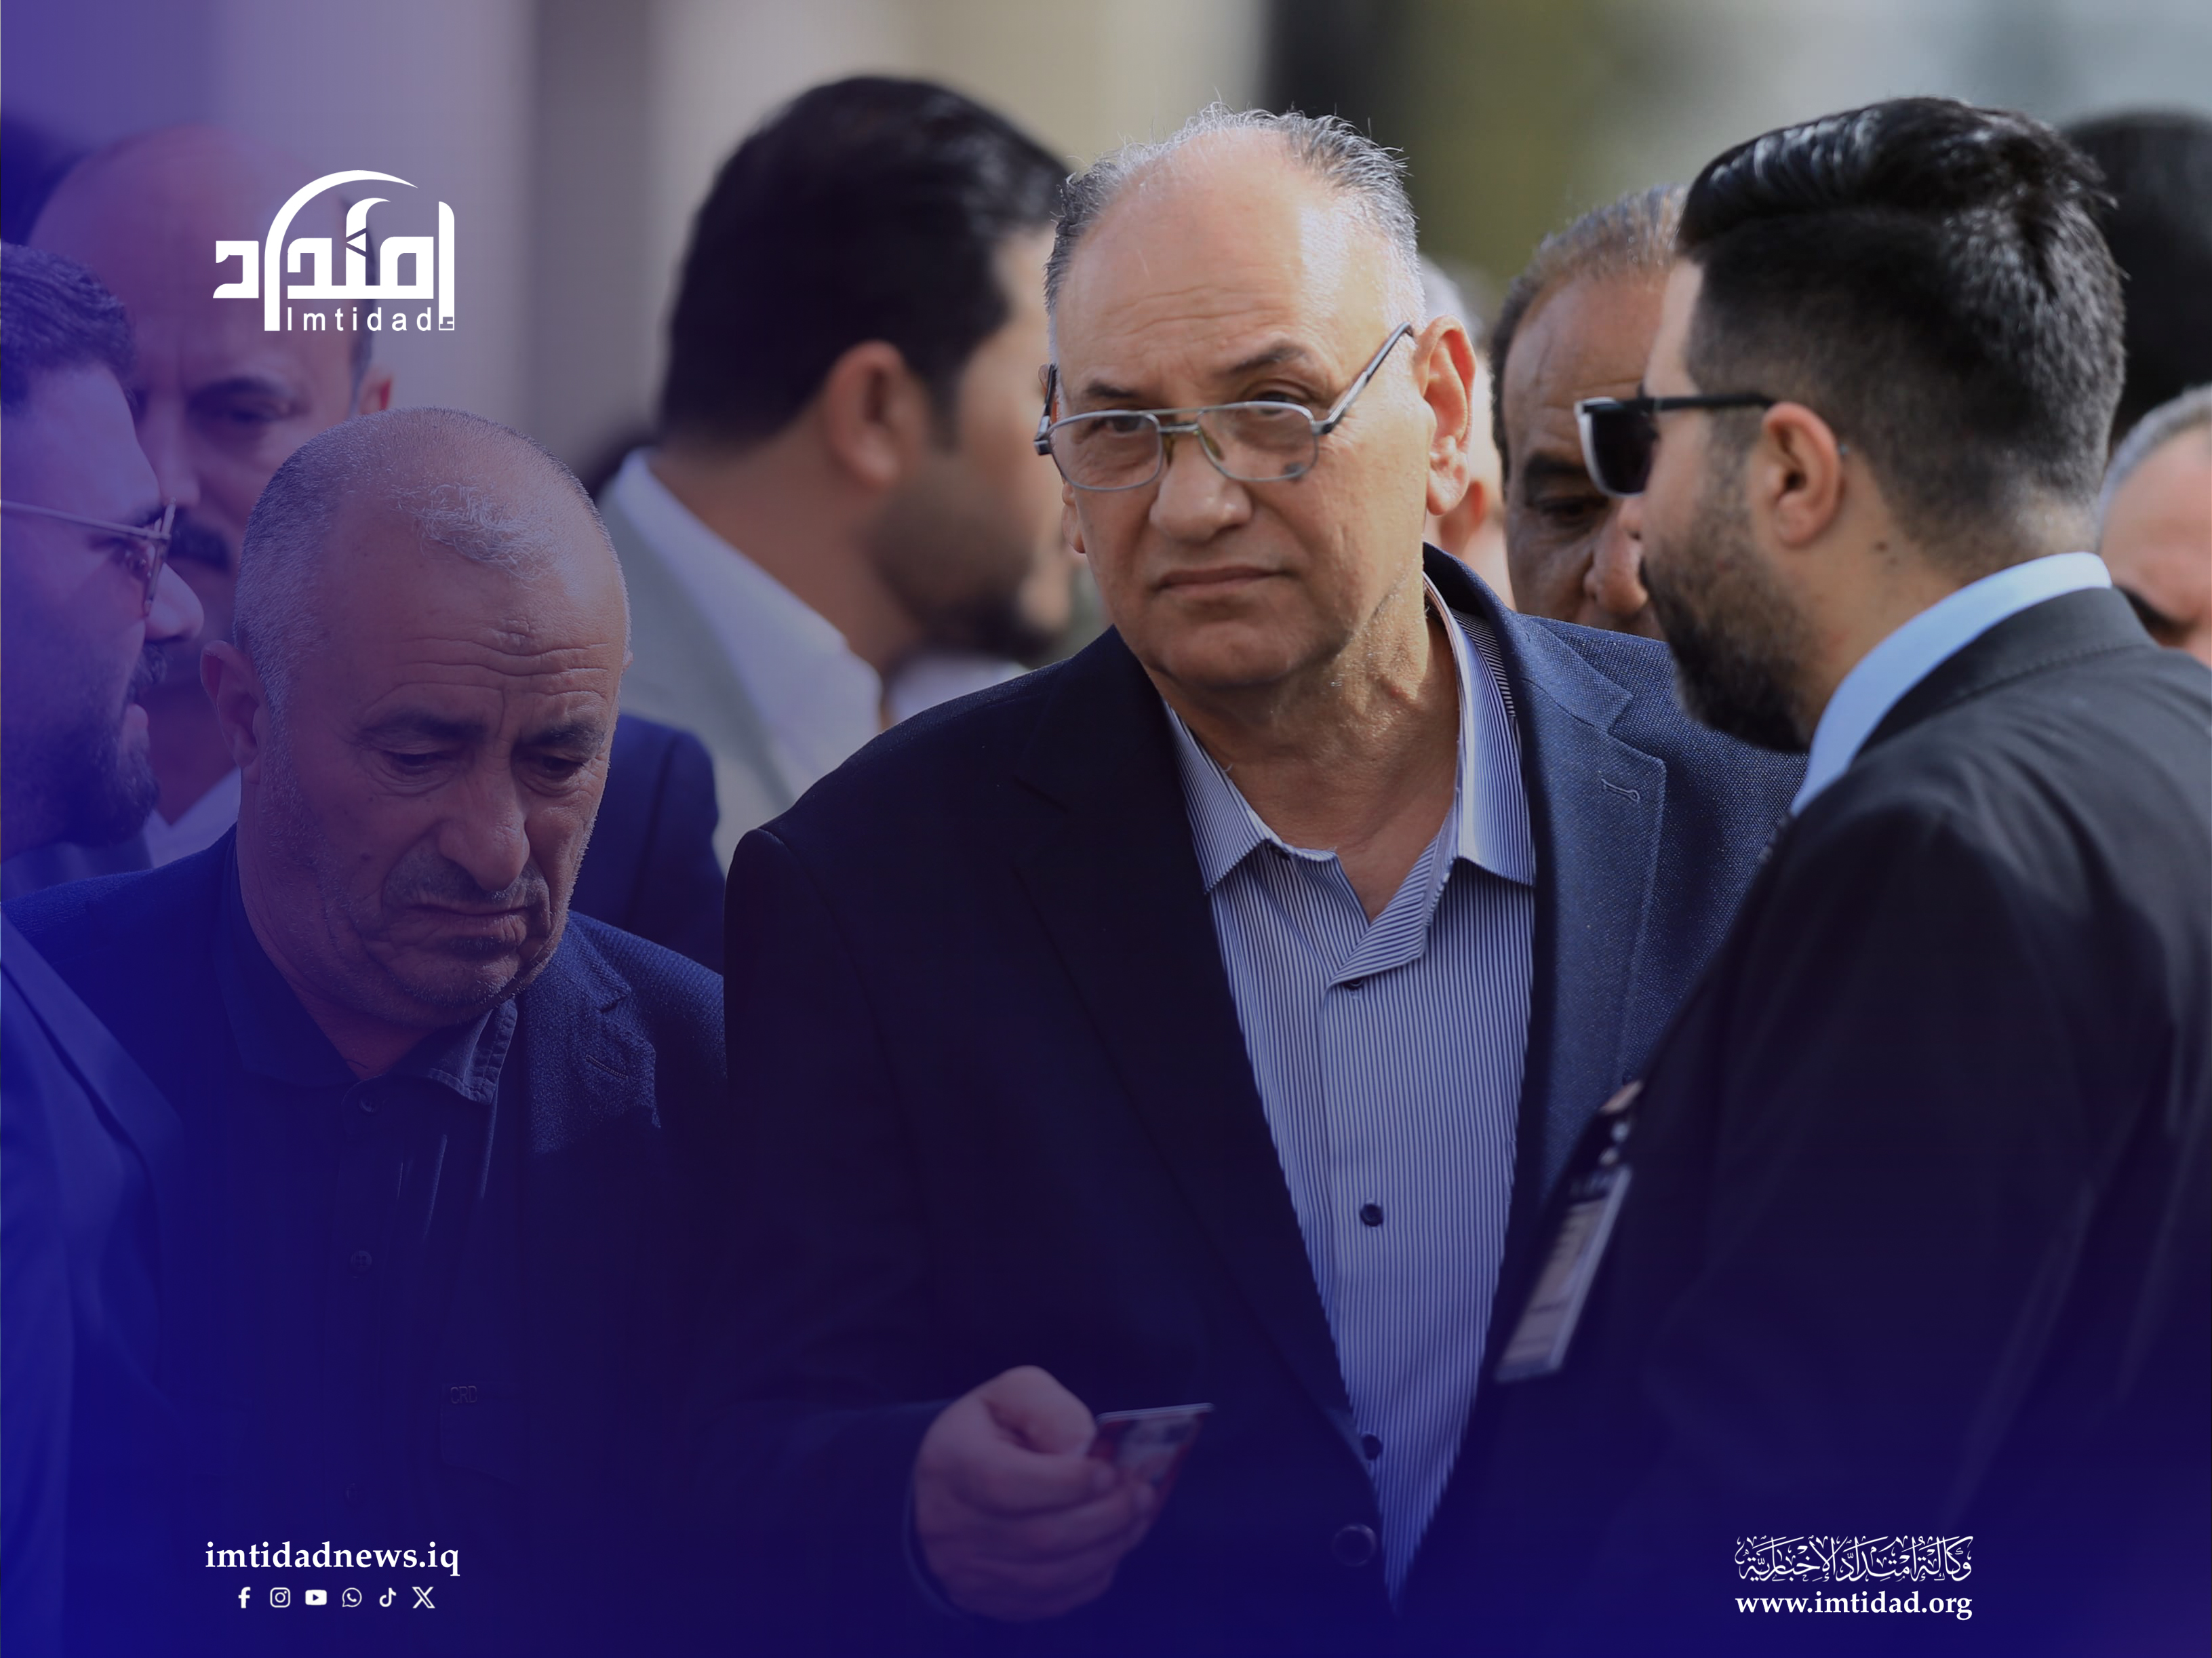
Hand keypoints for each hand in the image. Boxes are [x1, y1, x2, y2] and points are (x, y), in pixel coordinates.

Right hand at [914, 1365, 1158, 1620]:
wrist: (946, 1482)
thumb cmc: (988, 1432)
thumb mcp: (1012, 1396)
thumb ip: (1050, 1412)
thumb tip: (1086, 1448)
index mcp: (951, 1464)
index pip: (1005, 1485)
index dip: (1064, 1483)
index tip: (1109, 1470)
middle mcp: (950, 1526)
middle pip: (1037, 1537)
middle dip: (1103, 1517)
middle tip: (1141, 1493)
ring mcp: (966, 1572)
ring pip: (1049, 1576)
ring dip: (1107, 1548)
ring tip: (1138, 1517)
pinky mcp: (986, 1600)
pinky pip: (1049, 1602)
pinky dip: (1091, 1578)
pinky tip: (1114, 1546)